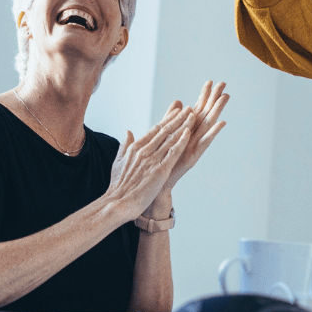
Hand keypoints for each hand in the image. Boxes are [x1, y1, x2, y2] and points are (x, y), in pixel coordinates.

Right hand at [105, 106, 195, 221]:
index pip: (155, 129)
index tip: (176, 111)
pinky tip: (188, 133)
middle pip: (165, 130)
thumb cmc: (118, 186)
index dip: (167, 119)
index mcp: (135, 147)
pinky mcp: (160, 170)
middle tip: (189, 108)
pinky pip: (173, 153)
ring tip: (193, 115)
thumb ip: (125, 145)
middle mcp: (145, 150)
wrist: (118, 202)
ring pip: (171, 138)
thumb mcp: (118, 161)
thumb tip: (128, 131)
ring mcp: (153, 159)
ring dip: (183, 125)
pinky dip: (181, 141)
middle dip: (178, 118)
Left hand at [147, 81, 230, 215]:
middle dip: (213, 99)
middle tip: (223, 83)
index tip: (210, 82)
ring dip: (217, 111)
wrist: (154, 187)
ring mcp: (193, 148)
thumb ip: (169, 120)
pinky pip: (204, 143)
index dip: (203, 96)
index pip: (196, 110)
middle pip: (205, 114)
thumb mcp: (163, 137)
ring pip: (207, 125)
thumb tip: (177, 102)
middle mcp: (191, 139)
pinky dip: (213, 133)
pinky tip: (221, 123)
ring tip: (225, 96)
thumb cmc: (158, 164)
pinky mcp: (192, 157)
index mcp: (184, 133)